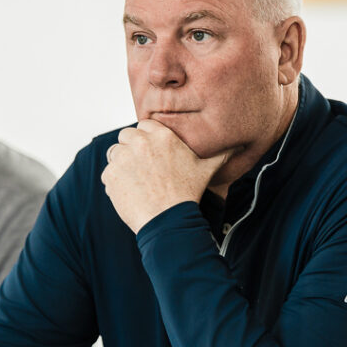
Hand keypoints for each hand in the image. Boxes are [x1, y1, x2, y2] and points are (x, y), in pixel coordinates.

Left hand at [101, 119, 231, 232]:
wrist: (169, 220)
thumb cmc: (187, 194)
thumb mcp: (207, 170)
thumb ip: (220, 153)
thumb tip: (238, 145)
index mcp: (161, 136)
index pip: (144, 125)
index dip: (146, 139)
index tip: (150, 152)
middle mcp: (140, 142)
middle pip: (125, 136)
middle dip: (130, 148)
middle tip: (140, 167)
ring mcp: (123, 158)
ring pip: (114, 154)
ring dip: (121, 164)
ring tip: (135, 181)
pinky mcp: (111, 175)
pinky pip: (108, 173)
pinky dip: (115, 182)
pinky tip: (130, 193)